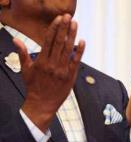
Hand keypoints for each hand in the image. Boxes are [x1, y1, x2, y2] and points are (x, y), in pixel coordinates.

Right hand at [19, 14, 84, 131]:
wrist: (42, 104)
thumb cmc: (33, 86)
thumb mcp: (25, 69)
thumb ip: (22, 53)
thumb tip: (16, 40)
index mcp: (41, 61)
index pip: (48, 40)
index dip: (54, 28)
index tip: (58, 19)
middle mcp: (52, 64)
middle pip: (59, 42)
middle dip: (64, 28)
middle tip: (68, 16)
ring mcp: (62, 70)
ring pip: (68, 50)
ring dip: (72, 35)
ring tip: (75, 24)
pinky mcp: (70, 77)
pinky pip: (76, 62)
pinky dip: (79, 51)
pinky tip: (82, 41)